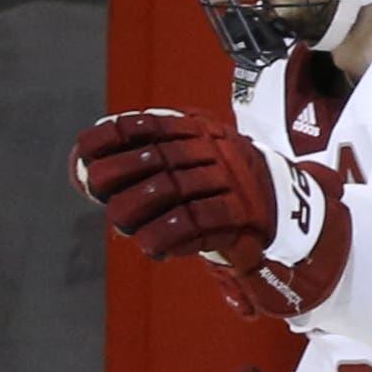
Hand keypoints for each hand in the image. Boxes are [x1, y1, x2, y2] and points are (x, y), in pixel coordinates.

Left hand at [70, 109, 351, 314]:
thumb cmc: (223, 187)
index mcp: (199, 130)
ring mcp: (230, 180)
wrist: (288, 209)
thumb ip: (153, 159)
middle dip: (116, 178)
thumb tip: (86, 171)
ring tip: (124, 226)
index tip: (83, 154)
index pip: (148, 125)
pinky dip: (166, 236)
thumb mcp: (196, 159)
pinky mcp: (241, 213)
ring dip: (135, 212)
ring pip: (170, 191)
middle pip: (154, 159)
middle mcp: (215, 149)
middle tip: (101, 195)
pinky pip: (196, 222)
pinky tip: (153, 246)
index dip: (111, 137)